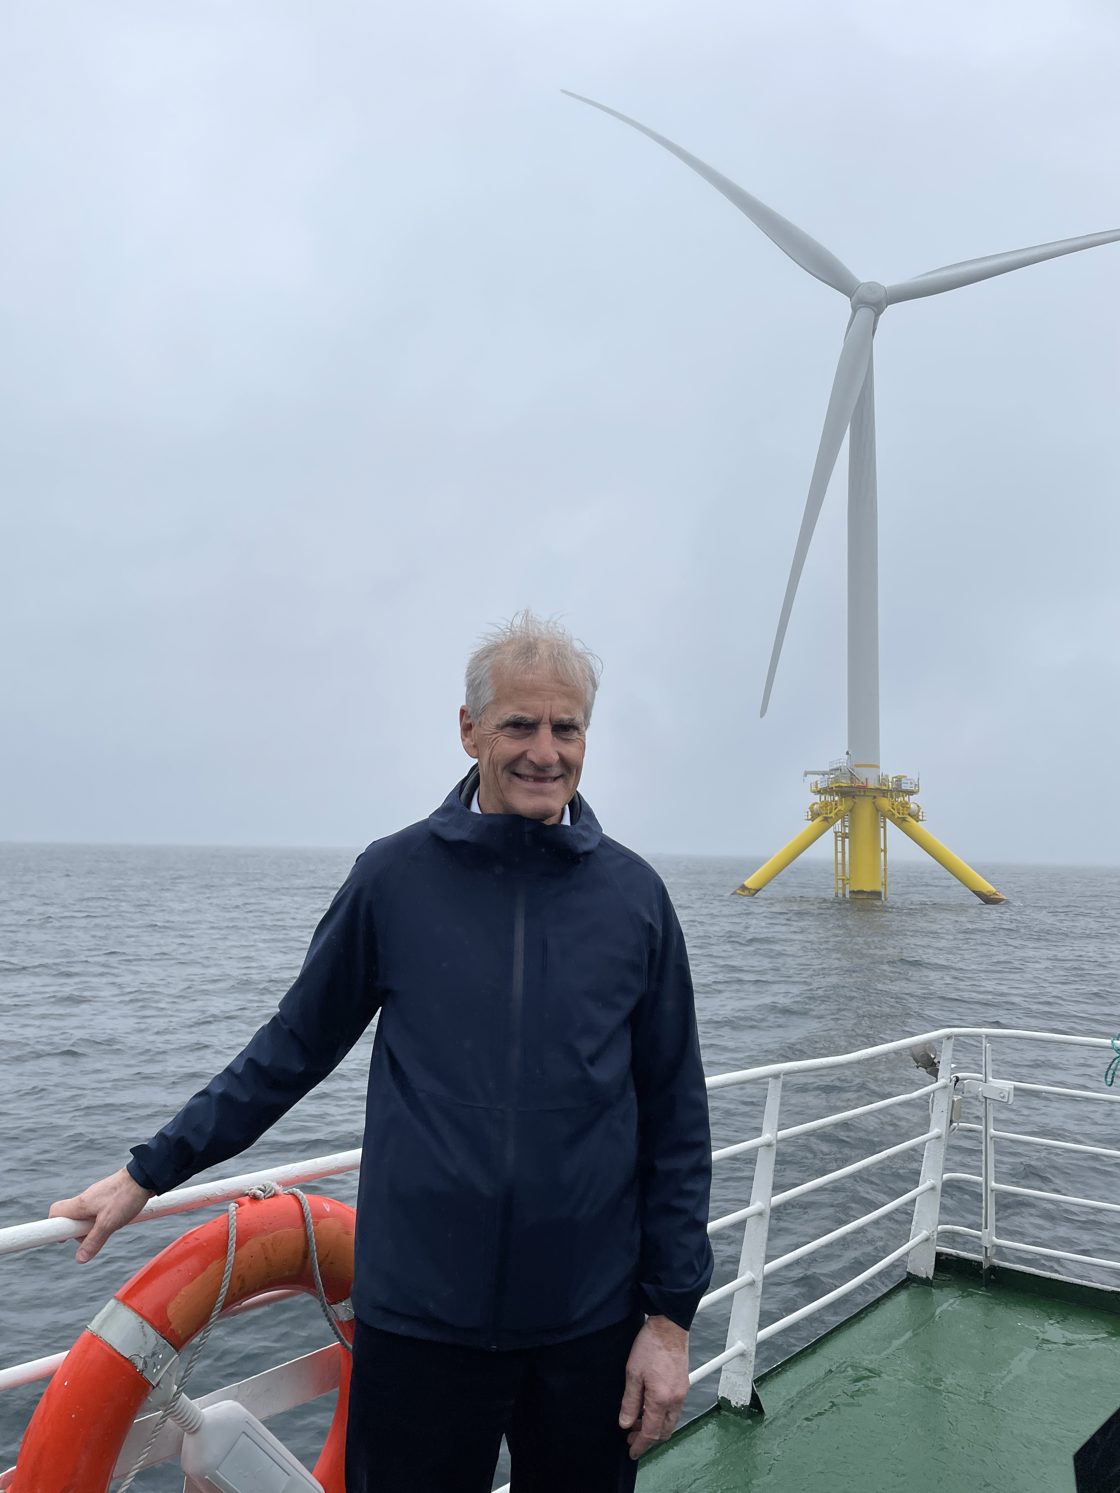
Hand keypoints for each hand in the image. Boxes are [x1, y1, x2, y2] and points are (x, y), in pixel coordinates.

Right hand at [49, 1168, 153, 1262]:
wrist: (145, 1176)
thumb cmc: (125, 1197)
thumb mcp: (108, 1224)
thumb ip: (93, 1241)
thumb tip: (79, 1259)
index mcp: (80, 1203)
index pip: (55, 1212)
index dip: (54, 1227)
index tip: (63, 1239)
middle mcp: (85, 1198)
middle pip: (71, 1218)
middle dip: (79, 1231)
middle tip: (95, 1235)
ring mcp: (97, 1195)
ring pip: (87, 1216)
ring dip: (94, 1226)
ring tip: (111, 1226)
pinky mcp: (108, 1195)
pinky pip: (99, 1211)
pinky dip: (104, 1219)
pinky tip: (119, 1219)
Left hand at [618, 1315, 689, 1459]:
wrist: (669, 1326)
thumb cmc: (650, 1345)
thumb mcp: (632, 1373)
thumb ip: (629, 1401)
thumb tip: (625, 1423)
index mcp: (661, 1399)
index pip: (651, 1432)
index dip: (640, 1445)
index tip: (632, 1451)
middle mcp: (675, 1400)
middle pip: (664, 1432)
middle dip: (648, 1438)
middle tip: (631, 1436)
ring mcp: (682, 1393)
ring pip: (670, 1422)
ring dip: (655, 1426)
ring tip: (637, 1421)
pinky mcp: (683, 1385)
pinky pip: (674, 1410)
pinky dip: (662, 1415)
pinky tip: (649, 1407)